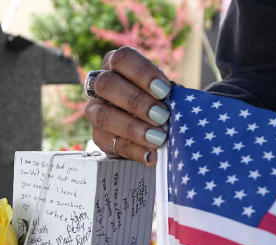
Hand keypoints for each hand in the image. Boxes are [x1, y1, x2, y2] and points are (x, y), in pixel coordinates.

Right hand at [84, 47, 172, 166]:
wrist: (151, 127)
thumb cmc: (159, 101)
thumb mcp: (165, 92)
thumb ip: (167, 94)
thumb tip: (179, 105)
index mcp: (116, 65)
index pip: (122, 59)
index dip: (142, 73)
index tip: (165, 90)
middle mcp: (100, 84)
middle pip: (107, 84)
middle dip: (136, 101)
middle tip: (162, 115)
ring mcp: (95, 111)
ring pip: (103, 115)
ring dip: (133, 127)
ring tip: (158, 138)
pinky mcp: (99, 137)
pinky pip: (112, 144)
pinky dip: (135, 150)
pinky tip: (152, 155)